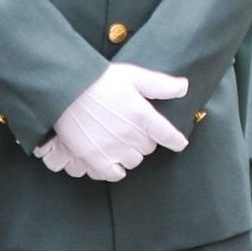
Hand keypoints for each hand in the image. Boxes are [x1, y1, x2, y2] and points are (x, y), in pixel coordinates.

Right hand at [37, 63, 188, 181]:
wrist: (67, 89)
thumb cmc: (101, 80)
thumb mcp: (134, 76)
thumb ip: (161, 85)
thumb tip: (184, 87)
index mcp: (143, 114)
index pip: (168, 135)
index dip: (176, 140)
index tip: (179, 143)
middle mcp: (131, 135)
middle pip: (148, 148)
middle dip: (144, 140)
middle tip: (132, 128)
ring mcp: (113, 148)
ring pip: (133, 161)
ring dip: (130, 154)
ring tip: (120, 141)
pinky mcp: (95, 158)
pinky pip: (114, 174)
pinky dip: (115, 169)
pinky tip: (111, 158)